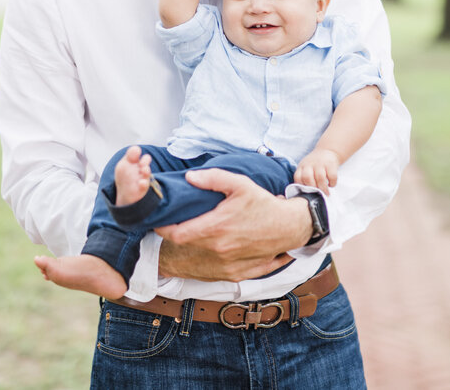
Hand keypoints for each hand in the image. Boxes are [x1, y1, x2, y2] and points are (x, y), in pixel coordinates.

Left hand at [155, 168, 312, 281]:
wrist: (289, 227)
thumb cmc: (263, 204)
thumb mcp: (240, 184)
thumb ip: (213, 178)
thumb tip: (189, 177)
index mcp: (216, 227)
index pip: (176, 234)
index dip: (163, 228)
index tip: (161, 220)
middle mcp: (219, 249)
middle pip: (184, 244)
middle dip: (176, 233)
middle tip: (176, 222)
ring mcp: (227, 264)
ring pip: (197, 257)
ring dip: (191, 246)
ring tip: (193, 232)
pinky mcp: (236, 272)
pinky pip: (213, 269)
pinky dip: (206, 259)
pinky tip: (209, 247)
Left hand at [294, 149, 339, 194]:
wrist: (327, 151)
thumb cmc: (315, 164)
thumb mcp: (305, 167)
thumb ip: (303, 177)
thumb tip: (303, 194)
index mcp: (302, 166)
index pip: (297, 177)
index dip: (301, 186)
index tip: (307, 192)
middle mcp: (310, 164)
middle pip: (307, 177)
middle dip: (313, 188)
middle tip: (318, 194)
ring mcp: (320, 163)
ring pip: (320, 178)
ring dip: (323, 188)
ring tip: (326, 193)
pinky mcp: (331, 164)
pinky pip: (332, 176)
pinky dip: (332, 183)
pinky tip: (331, 185)